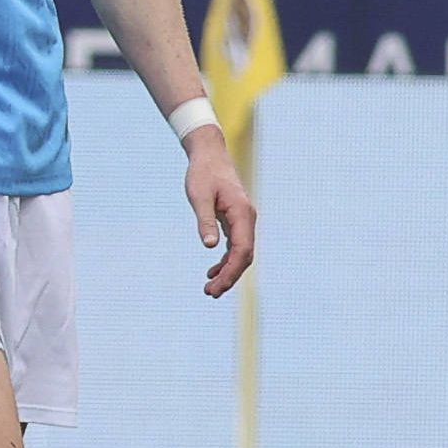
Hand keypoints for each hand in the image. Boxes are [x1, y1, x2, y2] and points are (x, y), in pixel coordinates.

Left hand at [181, 126, 255, 298]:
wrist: (210, 155)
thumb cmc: (203, 173)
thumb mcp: (199, 196)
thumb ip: (205, 220)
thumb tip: (210, 247)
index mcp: (242, 213)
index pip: (242, 250)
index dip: (231, 271)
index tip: (216, 286)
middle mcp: (247, 219)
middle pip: (244, 256)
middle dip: (230, 277)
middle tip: (209, 293)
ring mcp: (243, 220)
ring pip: (241, 254)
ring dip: (228, 272)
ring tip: (210, 289)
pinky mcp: (236, 220)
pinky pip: (236, 246)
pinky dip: (226, 261)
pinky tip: (213, 271)